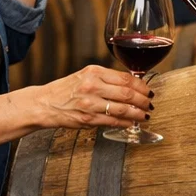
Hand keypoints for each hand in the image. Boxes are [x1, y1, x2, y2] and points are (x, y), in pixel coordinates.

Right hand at [32, 64, 152, 129]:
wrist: (45, 103)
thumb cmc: (65, 90)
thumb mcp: (84, 76)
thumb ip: (105, 79)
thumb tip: (129, 85)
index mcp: (93, 72)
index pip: (125, 78)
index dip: (141, 86)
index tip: (148, 90)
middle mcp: (92, 86)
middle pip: (127, 93)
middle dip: (143, 100)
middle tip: (150, 103)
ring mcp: (90, 103)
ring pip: (123, 109)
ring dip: (138, 114)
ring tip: (145, 115)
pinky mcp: (88, 119)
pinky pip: (113, 122)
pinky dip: (126, 123)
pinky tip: (132, 123)